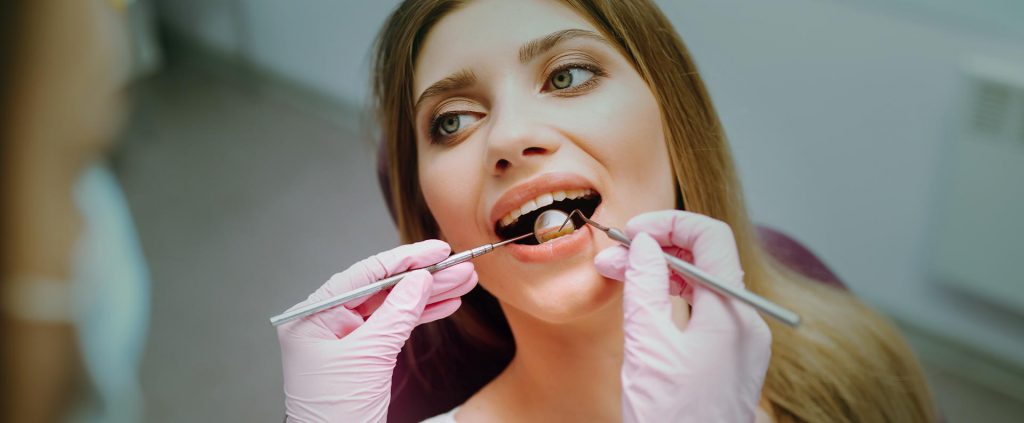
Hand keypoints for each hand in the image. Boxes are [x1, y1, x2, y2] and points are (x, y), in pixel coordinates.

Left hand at [276, 240, 476, 421]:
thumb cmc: (333, 415)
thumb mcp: (368, 357)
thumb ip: (396, 315)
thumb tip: (419, 280)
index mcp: (313, 316)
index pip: (365, 274)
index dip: (404, 259)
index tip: (435, 250)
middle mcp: (328, 323)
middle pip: (383, 288)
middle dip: (425, 277)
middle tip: (458, 265)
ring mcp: (348, 339)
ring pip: (395, 306)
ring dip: (431, 294)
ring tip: (463, 280)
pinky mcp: (365, 355)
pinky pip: (396, 326)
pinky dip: (422, 316)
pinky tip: (447, 304)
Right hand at [593, 211, 771, 422]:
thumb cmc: (671, 417)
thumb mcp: (647, 346)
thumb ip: (645, 286)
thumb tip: (644, 244)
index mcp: (733, 313)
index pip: (710, 237)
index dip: (670, 223)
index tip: (633, 231)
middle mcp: (746, 322)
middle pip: (705, 259)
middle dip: (658, 248)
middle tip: (613, 254)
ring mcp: (741, 342)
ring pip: (702, 284)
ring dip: (660, 272)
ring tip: (617, 274)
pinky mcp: (729, 358)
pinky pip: (704, 310)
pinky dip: (671, 297)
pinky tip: (641, 300)